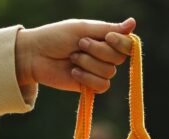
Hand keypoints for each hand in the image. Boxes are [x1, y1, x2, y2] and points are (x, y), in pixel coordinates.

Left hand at [15, 18, 135, 94]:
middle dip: (97, 51)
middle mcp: (104, 56)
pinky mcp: (90, 86)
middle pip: (118, 59)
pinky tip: (73, 72)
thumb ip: (108, 29)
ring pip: (109, 72)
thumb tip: (133, 23)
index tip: (107, 37)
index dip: (120, 43)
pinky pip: (102, 86)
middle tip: (79, 45)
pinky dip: (87, 78)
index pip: (126, 45)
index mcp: (104, 39)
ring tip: (72, 58)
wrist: (35, 55)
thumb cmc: (56, 37)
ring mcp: (97, 71)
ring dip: (88, 64)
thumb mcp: (83, 28)